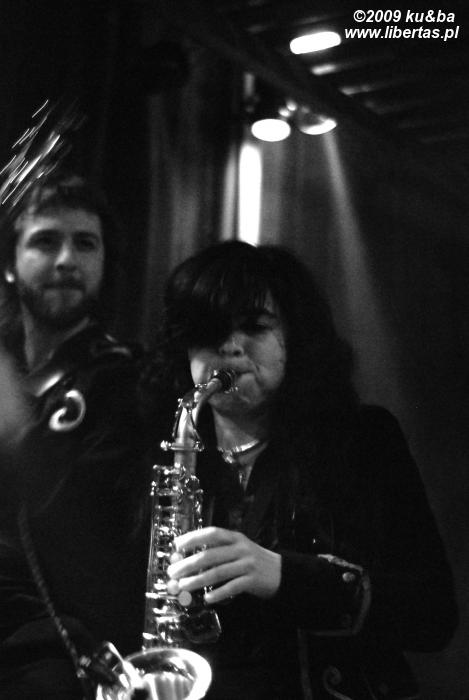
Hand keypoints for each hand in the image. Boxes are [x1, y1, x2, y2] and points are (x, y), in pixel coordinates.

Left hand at [166, 526, 281, 603]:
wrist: (280, 572)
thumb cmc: (252, 560)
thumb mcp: (237, 549)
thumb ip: (217, 552)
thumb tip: (188, 560)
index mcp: (235, 538)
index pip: (211, 533)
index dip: (193, 538)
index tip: (177, 545)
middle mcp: (241, 548)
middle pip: (211, 555)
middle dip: (189, 564)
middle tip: (173, 572)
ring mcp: (247, 564)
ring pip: (218, 572)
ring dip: (198, 580)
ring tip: (183, 586)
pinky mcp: (253, 580)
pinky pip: (232, 587)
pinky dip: (218, 593)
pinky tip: (207, 599)